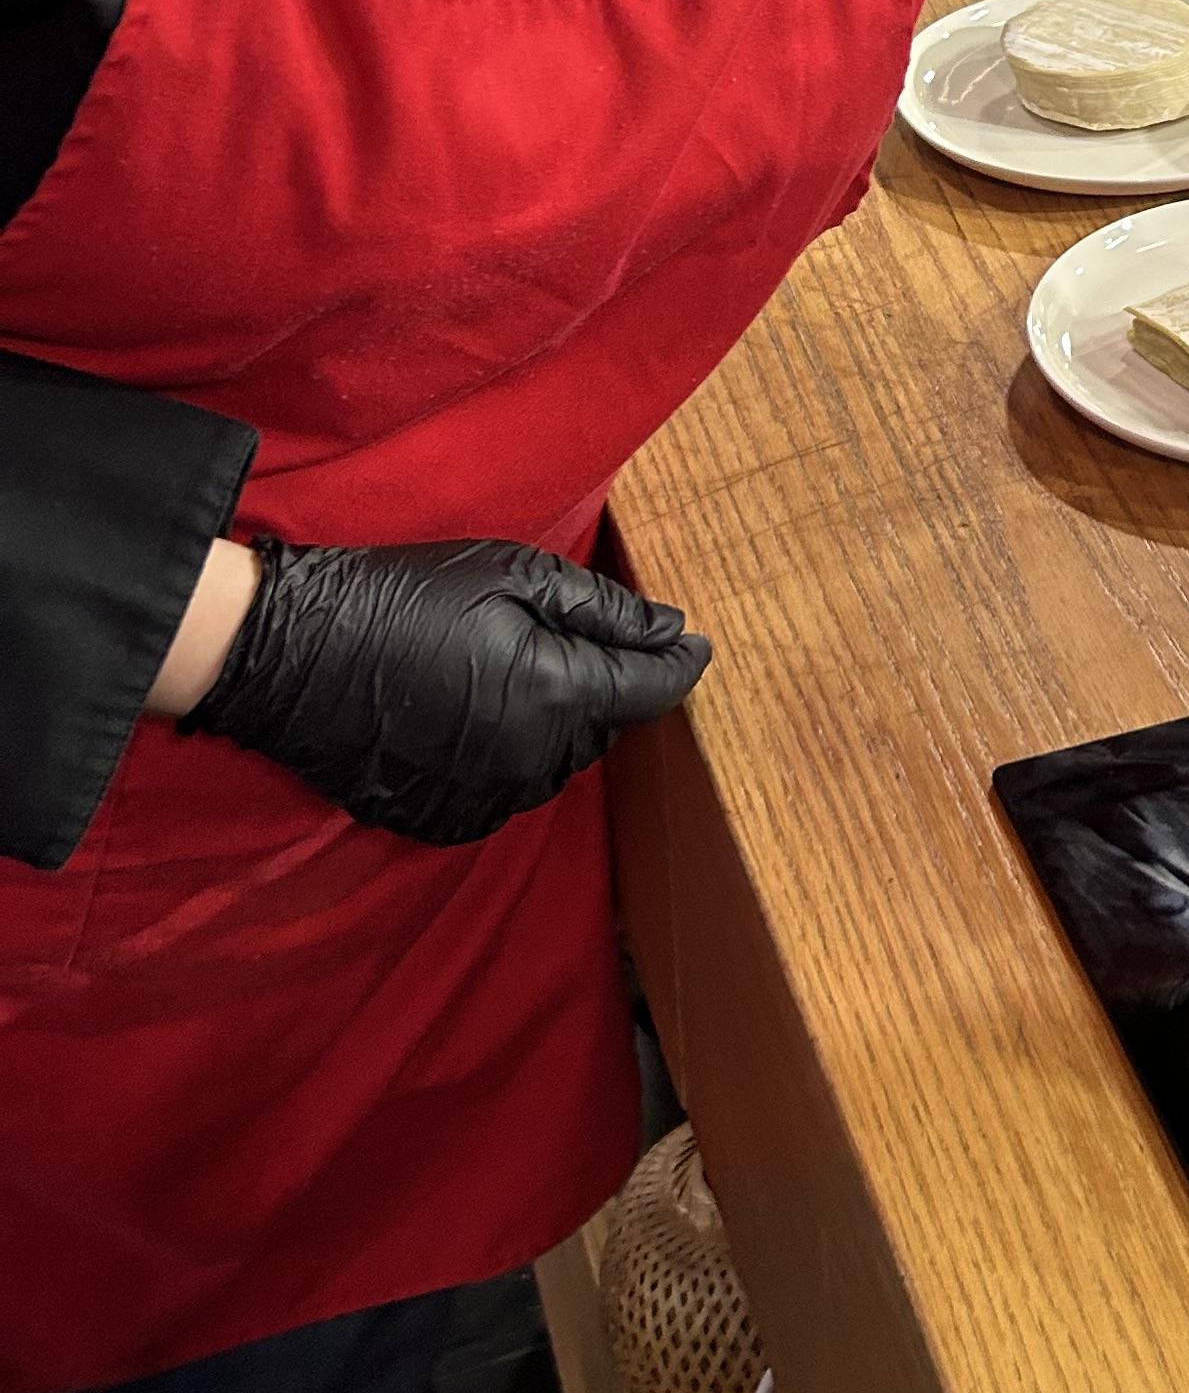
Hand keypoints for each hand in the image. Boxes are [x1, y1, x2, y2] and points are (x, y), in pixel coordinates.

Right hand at [183, 536, 710, 846]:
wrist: (289, 653)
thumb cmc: (401, 596)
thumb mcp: (512, 575)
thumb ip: (604, 610)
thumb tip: (674, 630)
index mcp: (555, 695)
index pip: (649, 690)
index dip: (679, 664)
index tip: (695, 645)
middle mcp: (530, 762)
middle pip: (604, 729)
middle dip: (608, 687)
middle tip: (579, 641)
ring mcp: (483, 798)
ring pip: (558, 765)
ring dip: (560, 726)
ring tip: (515, 674)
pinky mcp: (441, 818)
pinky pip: (507, 792)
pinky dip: (511, 759)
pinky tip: (477, 717)